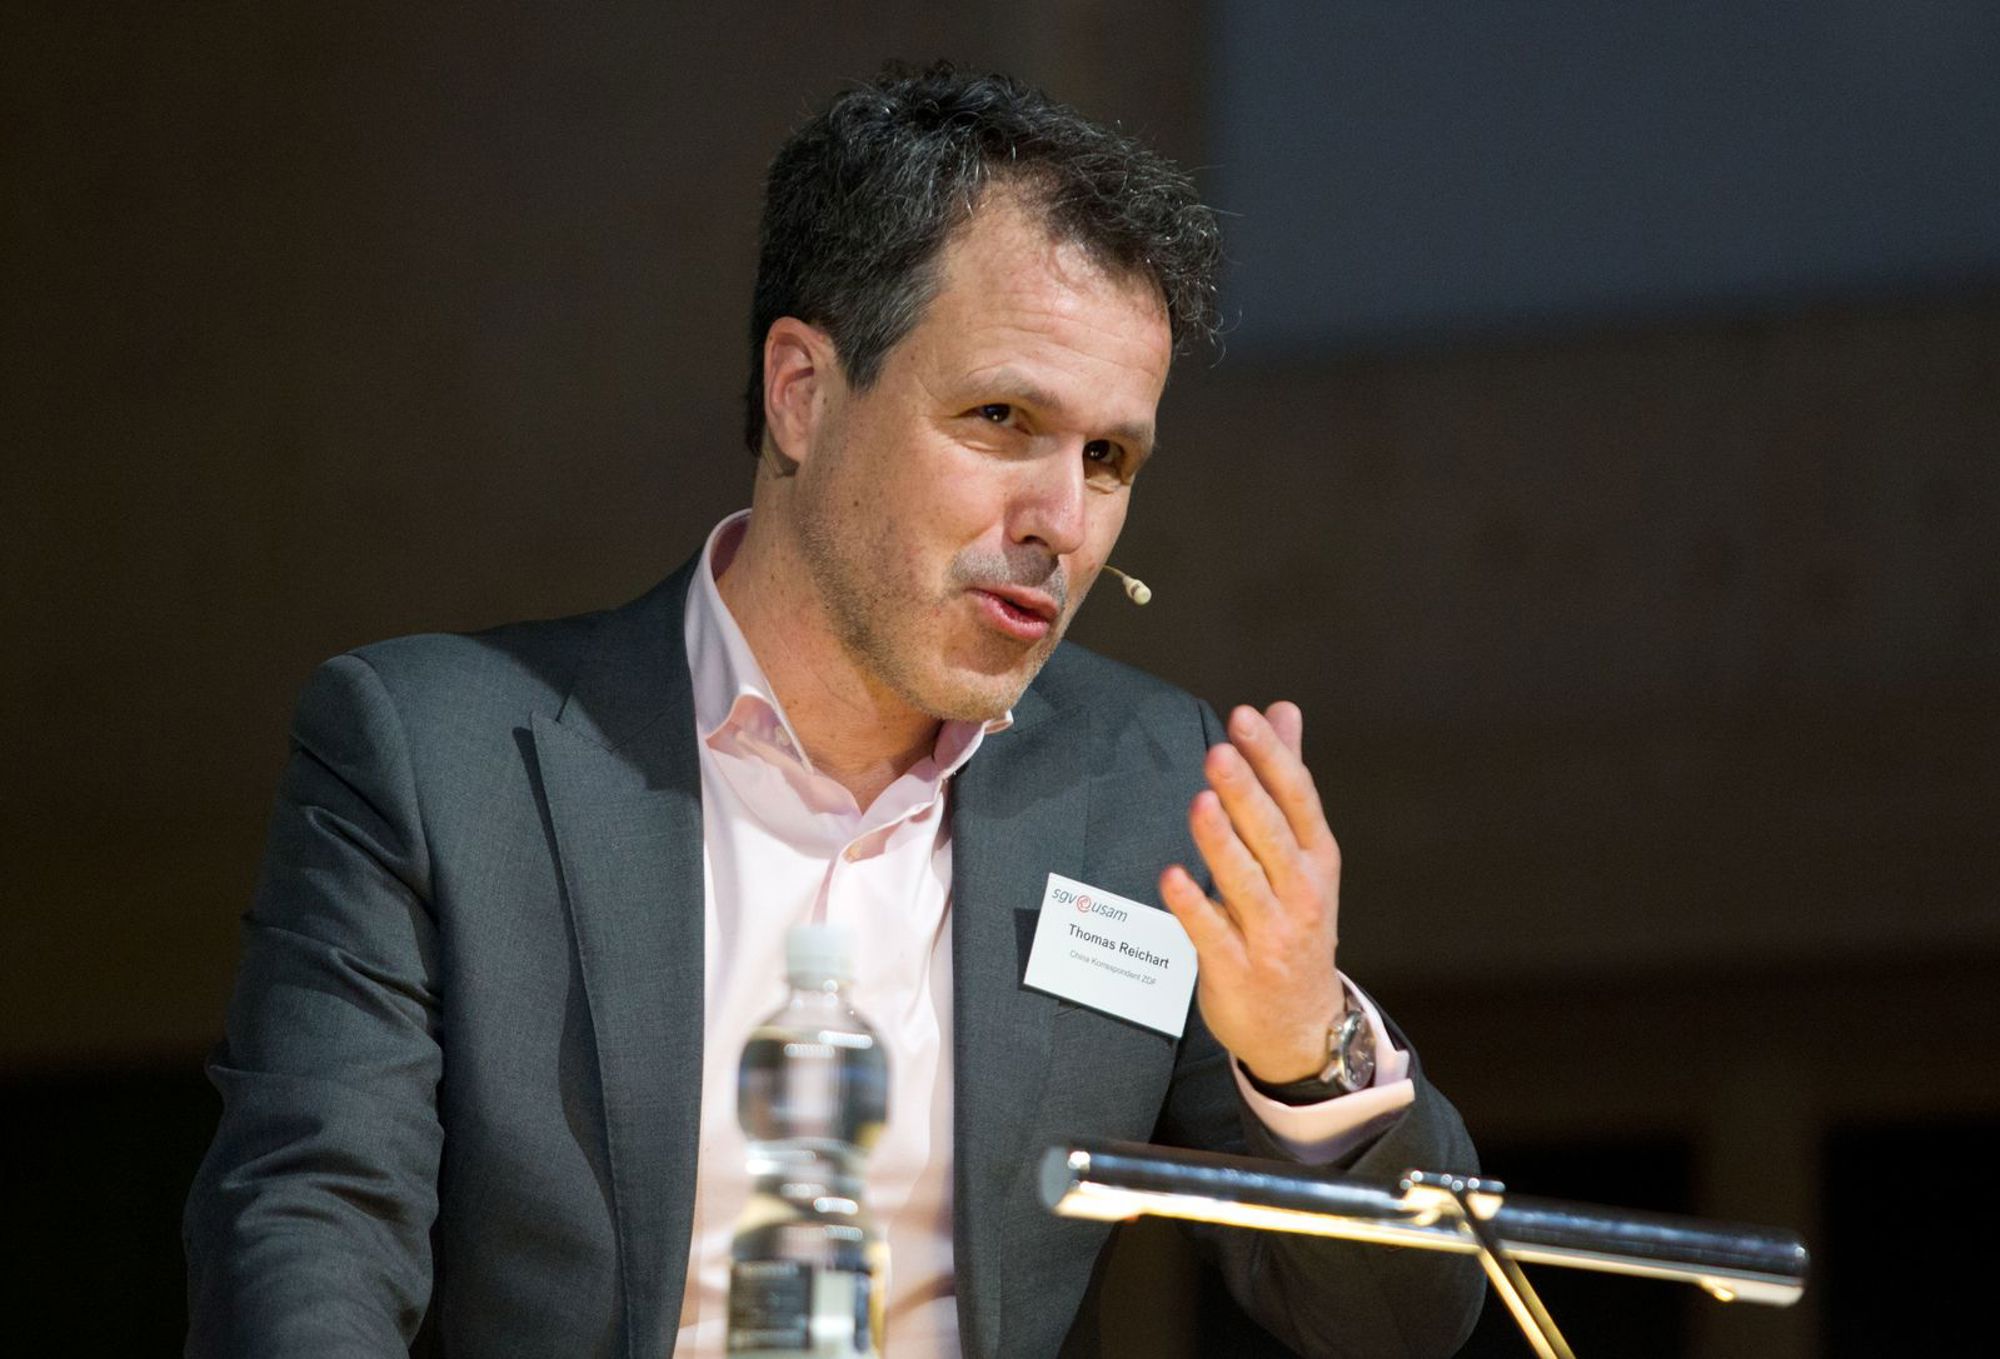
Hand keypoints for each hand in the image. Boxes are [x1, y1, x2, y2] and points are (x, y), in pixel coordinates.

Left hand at [1160, 702, 1342, 1084]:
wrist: (1304, 1026)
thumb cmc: (1298, 922)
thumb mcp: (1306, 854)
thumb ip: (1287, 780)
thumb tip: (1283, 709)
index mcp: (1318, 860)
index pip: (1298, 800)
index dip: (1273, 758)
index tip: (1247, 717)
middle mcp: (1300, 895)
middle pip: (1272, 836)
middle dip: (1246, 793)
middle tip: (1220, 750)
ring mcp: (1270, 936)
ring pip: (1244, 883)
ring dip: (1222, 843)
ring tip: (1201, 802)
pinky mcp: (1236, 970)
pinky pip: (1212, 934)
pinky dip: (1193, 906)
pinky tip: (1171, 877)